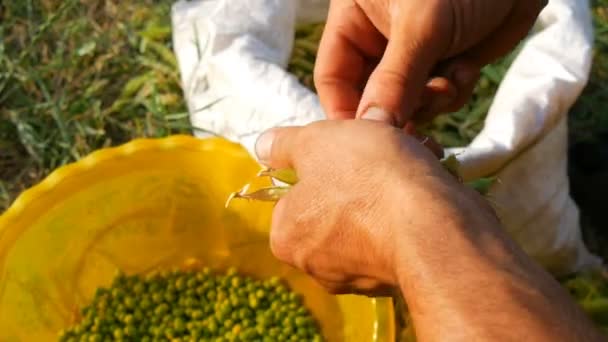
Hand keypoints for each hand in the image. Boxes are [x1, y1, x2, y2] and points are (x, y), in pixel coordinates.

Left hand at [255, 120, 602, 340]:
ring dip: (390, 185)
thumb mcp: (316, 142)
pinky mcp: (399, 278)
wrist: (435, 227)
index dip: (322, 161)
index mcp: (287, 237)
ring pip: (371, 217)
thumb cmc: (366, 178)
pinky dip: (411, 209)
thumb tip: (264, 146)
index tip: (348, 147)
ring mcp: (359, 277)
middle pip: (335, 204)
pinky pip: (399, 234)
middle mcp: (317, 266)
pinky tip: (430, 185)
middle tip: (384, 145)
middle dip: (360, 173)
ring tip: (414, 158)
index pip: (296, 192)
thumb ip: (284, 144)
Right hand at [315, 0, 546, 125]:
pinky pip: (438, 98)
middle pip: (370, 96)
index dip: (346, 112)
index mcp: (354, 19)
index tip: (364, 141)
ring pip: (406, 103)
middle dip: (395, 110)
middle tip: (417, 120)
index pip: (333, 76)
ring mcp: (412, 54)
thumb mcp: (421, 25)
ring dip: (429, 102)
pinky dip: (453, 92)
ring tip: (449, 82)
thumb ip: (395, 80)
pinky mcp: (445, 63)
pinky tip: (466, 68)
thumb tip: (373, 128)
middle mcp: (378, 39)